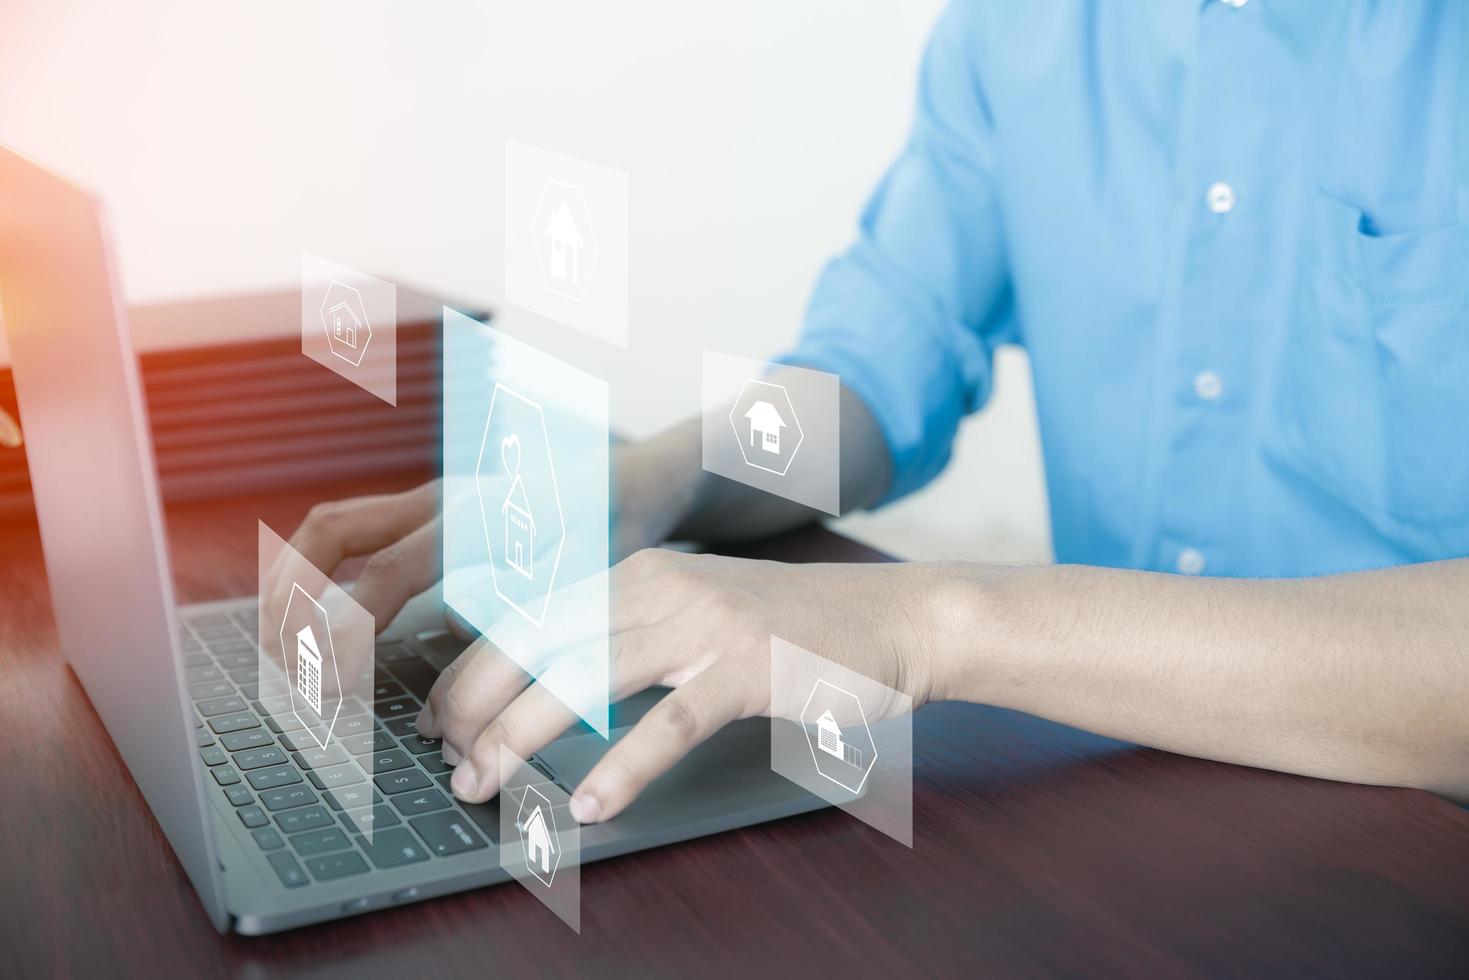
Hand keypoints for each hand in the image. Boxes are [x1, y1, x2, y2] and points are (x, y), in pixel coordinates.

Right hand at [267, 439, 688, 636]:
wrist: (627, 482)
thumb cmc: (607, 531)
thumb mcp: (574, 576)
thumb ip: (513, 606)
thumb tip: (447, 632)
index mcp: (471, 518)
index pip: (384, 572)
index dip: (346, 629)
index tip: (327, 681)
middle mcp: (434, 500)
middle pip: (329, 531)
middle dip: (291, 596)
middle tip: (284, 664)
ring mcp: (423, 500)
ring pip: (329, 525)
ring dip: (292, 581)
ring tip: (282, 646)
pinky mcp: (423, 510)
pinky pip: (349, 532)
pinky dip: (315, 573)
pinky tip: (308, 618)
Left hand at [417, 548, 944, 822]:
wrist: (899, 616)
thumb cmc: (797, 629)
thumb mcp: (701, 613)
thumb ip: (634, 638)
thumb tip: (556, 691)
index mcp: (642, 573)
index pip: (532, 616)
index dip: (473, 667)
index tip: (438, 716)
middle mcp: (661, 586)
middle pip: (540, 641)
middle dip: (477, 703)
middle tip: (447, 761)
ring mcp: (705, 623)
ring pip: (586, 676)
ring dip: (523, 734)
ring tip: (486, 783)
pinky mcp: (750, 667)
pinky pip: (670, 724)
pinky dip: (623, 768)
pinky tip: (591, 805)